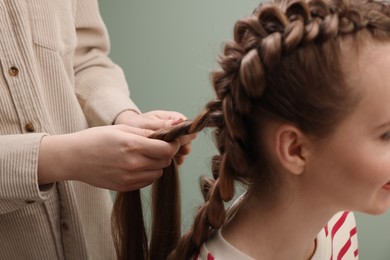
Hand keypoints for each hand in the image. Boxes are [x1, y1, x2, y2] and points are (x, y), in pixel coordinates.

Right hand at [38, 125, 179, 190]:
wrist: (73, 158)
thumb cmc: (96, 139)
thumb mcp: (121, 129)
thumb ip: (146, 133)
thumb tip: (168, 132)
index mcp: (132, 145)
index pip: (167, 150)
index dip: (173, 144)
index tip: (171, 140)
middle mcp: (133, 164)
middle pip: (165, 162)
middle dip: (165, 153)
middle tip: (157, 147)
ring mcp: (129, 178)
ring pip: (158, 173)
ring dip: (157, 164)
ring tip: (144, 156)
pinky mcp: (125, 187)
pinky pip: (147, 181)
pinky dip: (147, 174)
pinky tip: (136, 165)